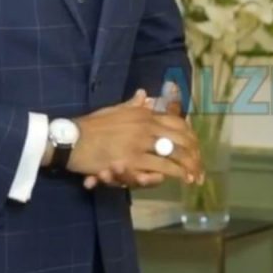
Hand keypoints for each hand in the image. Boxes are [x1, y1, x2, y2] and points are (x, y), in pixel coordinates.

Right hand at [68, 89, 204, 189]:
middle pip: (181, 138)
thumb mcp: (114, 111)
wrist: (72, 139)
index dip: (190, 136)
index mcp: (143, 114)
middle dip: (194, 153)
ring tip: (196, 176)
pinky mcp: (133, 160)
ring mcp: (141, 143)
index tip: (196, 147)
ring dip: (188, 166)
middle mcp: (146, 126)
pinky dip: (174, 174)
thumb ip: (131, 105)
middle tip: (200, 166)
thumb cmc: (91, 126)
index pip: (176, 122)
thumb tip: (143, 94)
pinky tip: (182, 178)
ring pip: (174, 154)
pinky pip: (161, 167)